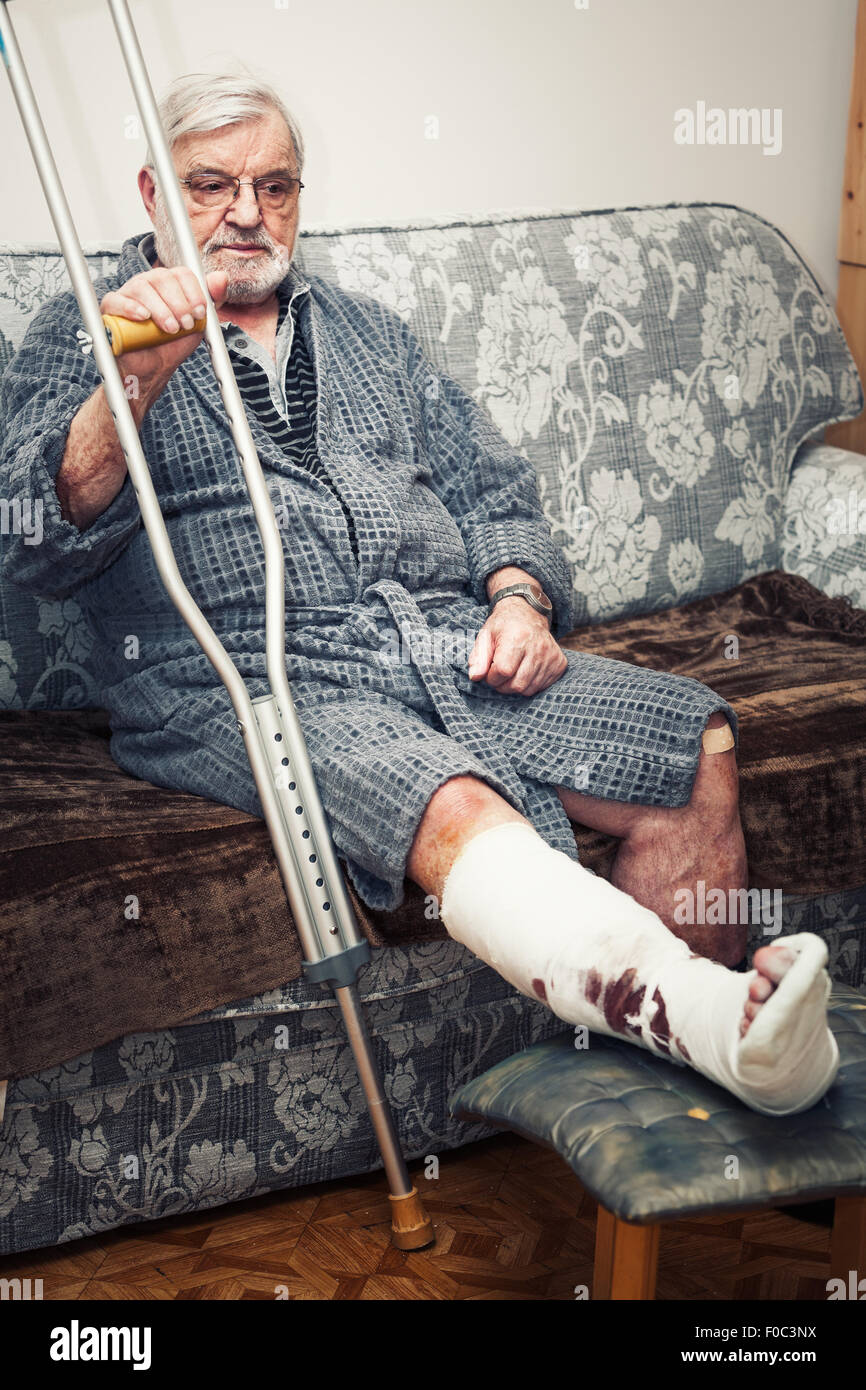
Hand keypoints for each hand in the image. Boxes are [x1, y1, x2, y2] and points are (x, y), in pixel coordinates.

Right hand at [100, 266, 228, 390]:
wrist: (152, 370)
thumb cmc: (171, 345)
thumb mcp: (198, 324)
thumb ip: (211, 302)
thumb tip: (222, 278)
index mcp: (169, 285)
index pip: (182, 274)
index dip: (194, 292)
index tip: (199, 313)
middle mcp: (148, 284)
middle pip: (163, 278)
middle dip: (179, 303)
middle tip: (185, 325)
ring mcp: (128, 293)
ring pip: (142, 287)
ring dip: (160, 309)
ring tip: (169, 329)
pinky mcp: (111, 308)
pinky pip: (116, 300)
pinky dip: (131, 308)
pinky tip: (143, 318)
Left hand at [468, 597, 567, 695]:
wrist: (528, 613)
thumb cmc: (503, 626)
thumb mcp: (485, 636)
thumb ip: (478, 658)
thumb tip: (475, 677)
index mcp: (518, 638)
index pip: (503, 672)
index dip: (492, 677)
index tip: (490, 671)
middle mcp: (538, 647)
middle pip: (517, 684)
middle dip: (502, 685)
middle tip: (499, 675)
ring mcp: (551, 656)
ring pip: (529, 689)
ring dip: (516, 686)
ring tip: (511, 672)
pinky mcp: (559, 663)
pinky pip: (542, 686)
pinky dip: (530, 684)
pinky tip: (525, 671)